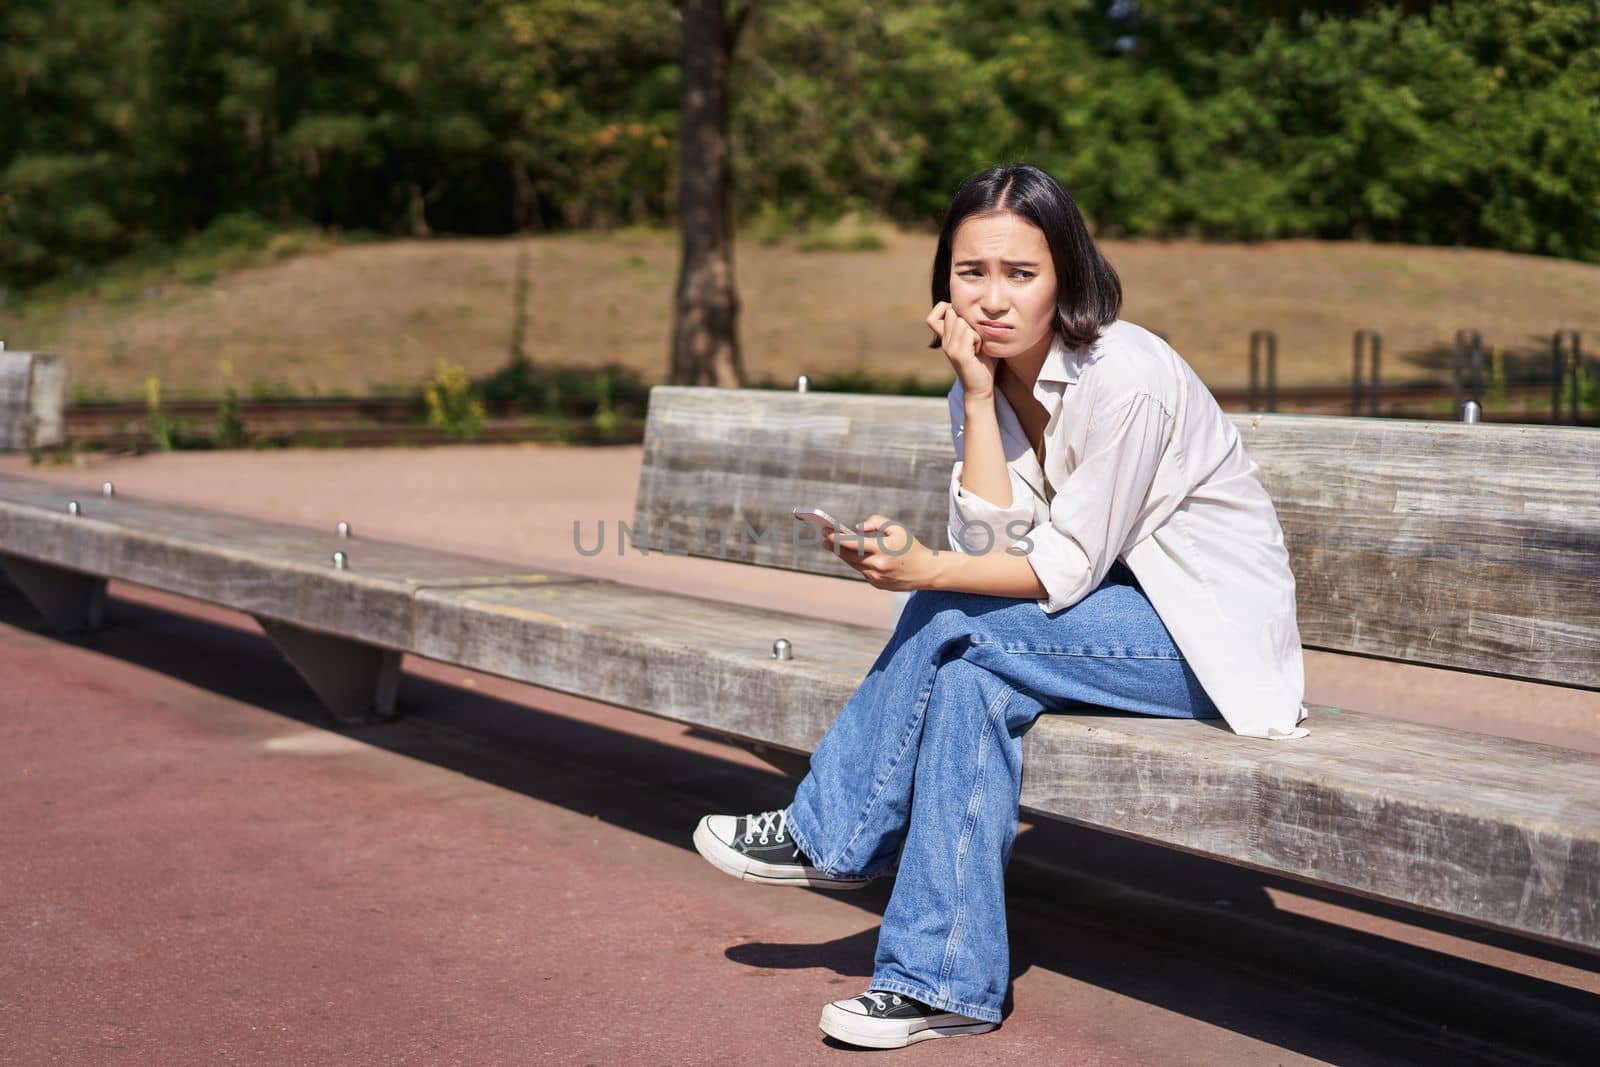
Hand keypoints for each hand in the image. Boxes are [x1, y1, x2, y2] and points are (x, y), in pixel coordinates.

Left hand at [823, 514, 942, 591]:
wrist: (926, 571)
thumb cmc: (910, 546)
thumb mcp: (896, 528)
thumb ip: (876, 522)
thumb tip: (857, 528)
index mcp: (882, 550)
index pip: (853, 543)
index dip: (836, 537)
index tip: (826, 531)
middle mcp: (877, 566)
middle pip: (848, 556)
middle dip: (834, 546)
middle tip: (824, 537)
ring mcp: (876, 578)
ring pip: (853, 564)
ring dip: (843, 554)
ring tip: (832, 544)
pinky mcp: (877, 584)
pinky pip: (862, 571)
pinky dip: (857, 562)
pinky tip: (853, 555)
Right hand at [926, 301, 995, 399]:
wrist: (979, 388)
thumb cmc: (980, 363)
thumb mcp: (972, 341)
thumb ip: (967, 327)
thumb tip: (971, 308)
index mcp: (945, 339)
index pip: (932, 317)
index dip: (945, 311)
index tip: (960, 321)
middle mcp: (944, 343)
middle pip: (952, 314)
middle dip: (967, 321)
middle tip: (973, 338)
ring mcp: (950, 348)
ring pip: (962, 322)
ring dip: (975, 332)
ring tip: (977, 346)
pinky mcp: (959, 355)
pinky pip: (970, 334)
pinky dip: (978, 340)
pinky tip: (978, 351)